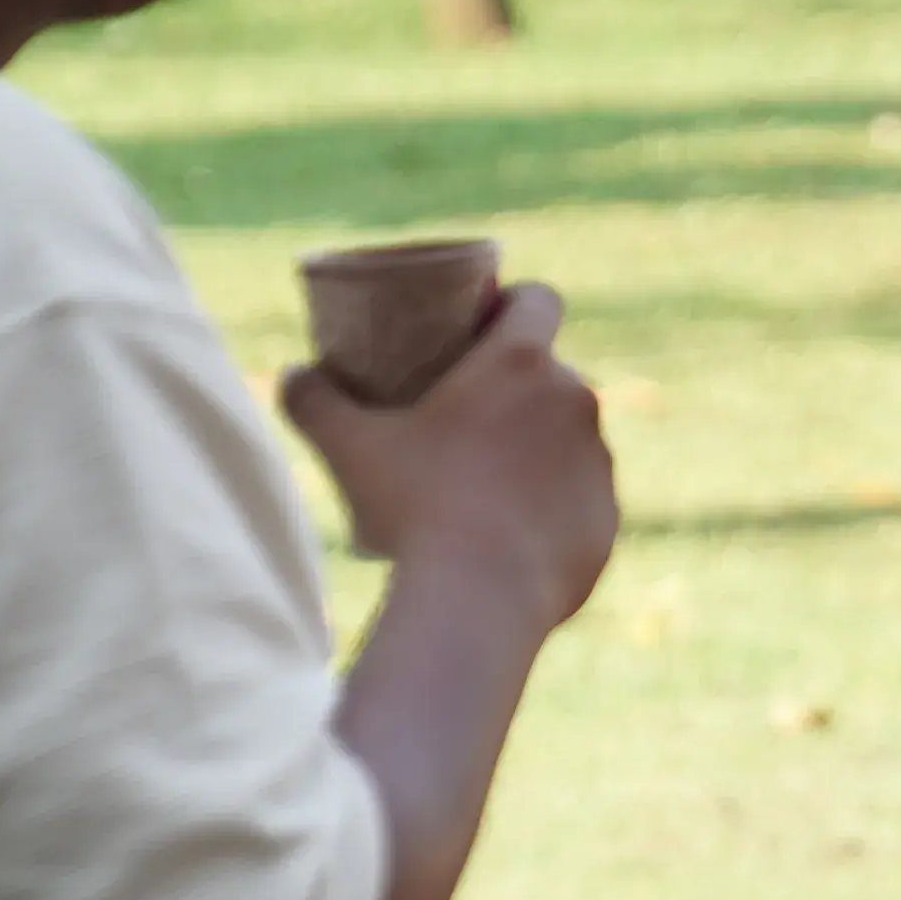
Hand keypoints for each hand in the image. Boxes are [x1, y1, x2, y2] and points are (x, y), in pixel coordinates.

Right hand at [286, 283, 622, 620]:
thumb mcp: (347, 447)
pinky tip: (515, 530)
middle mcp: (575, 401)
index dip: (514, 303)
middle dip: (516, 387)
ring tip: (487, 480)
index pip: (539, 299)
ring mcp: (598, 463)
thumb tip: (293, 375)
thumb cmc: (414, 508)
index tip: (484, 325)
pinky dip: (553, 505)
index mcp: (522, 364)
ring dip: (538, 447)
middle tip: (465, 416)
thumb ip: (312, 399)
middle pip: (551, 375)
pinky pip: (581, 498)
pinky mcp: (607, 519)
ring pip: (569, 438)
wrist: (480, 600)